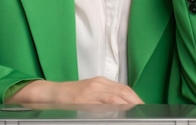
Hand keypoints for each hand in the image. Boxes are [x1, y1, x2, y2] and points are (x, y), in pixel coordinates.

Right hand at [6, 76, 143, 104]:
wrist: (52, 93)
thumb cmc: (70, 96)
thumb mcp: (90, 93)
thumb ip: (104, 97)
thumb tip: (121, 106)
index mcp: (101, 82)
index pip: (124, 89)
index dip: (135, 98)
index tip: (143, 107)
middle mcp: (99, 84)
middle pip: (123, 91)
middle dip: (136, 102)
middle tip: (144, 111)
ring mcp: (92, 90)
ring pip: (116, 96)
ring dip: (129, 104)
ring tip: (136, 112)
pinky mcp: (85, 98)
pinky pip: (104, 102)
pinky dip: (115, 105)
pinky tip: (121, 111)